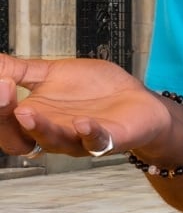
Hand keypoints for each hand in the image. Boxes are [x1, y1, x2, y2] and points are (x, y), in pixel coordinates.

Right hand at [1, 53, 180, 162]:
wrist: (138, 102)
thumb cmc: (94, 91)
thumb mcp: (54, 74)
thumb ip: (21, 71)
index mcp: (35, 119)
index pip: (5, 121)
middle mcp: (52, 134)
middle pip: (20, 137)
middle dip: (6, 118)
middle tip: (3, 91)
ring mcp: (80, 139)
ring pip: (54, 141)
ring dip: (40, 128)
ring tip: (25, 111)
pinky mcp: (109, 139)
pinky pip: (96, 142)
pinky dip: (89, 133)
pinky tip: (82, 122)